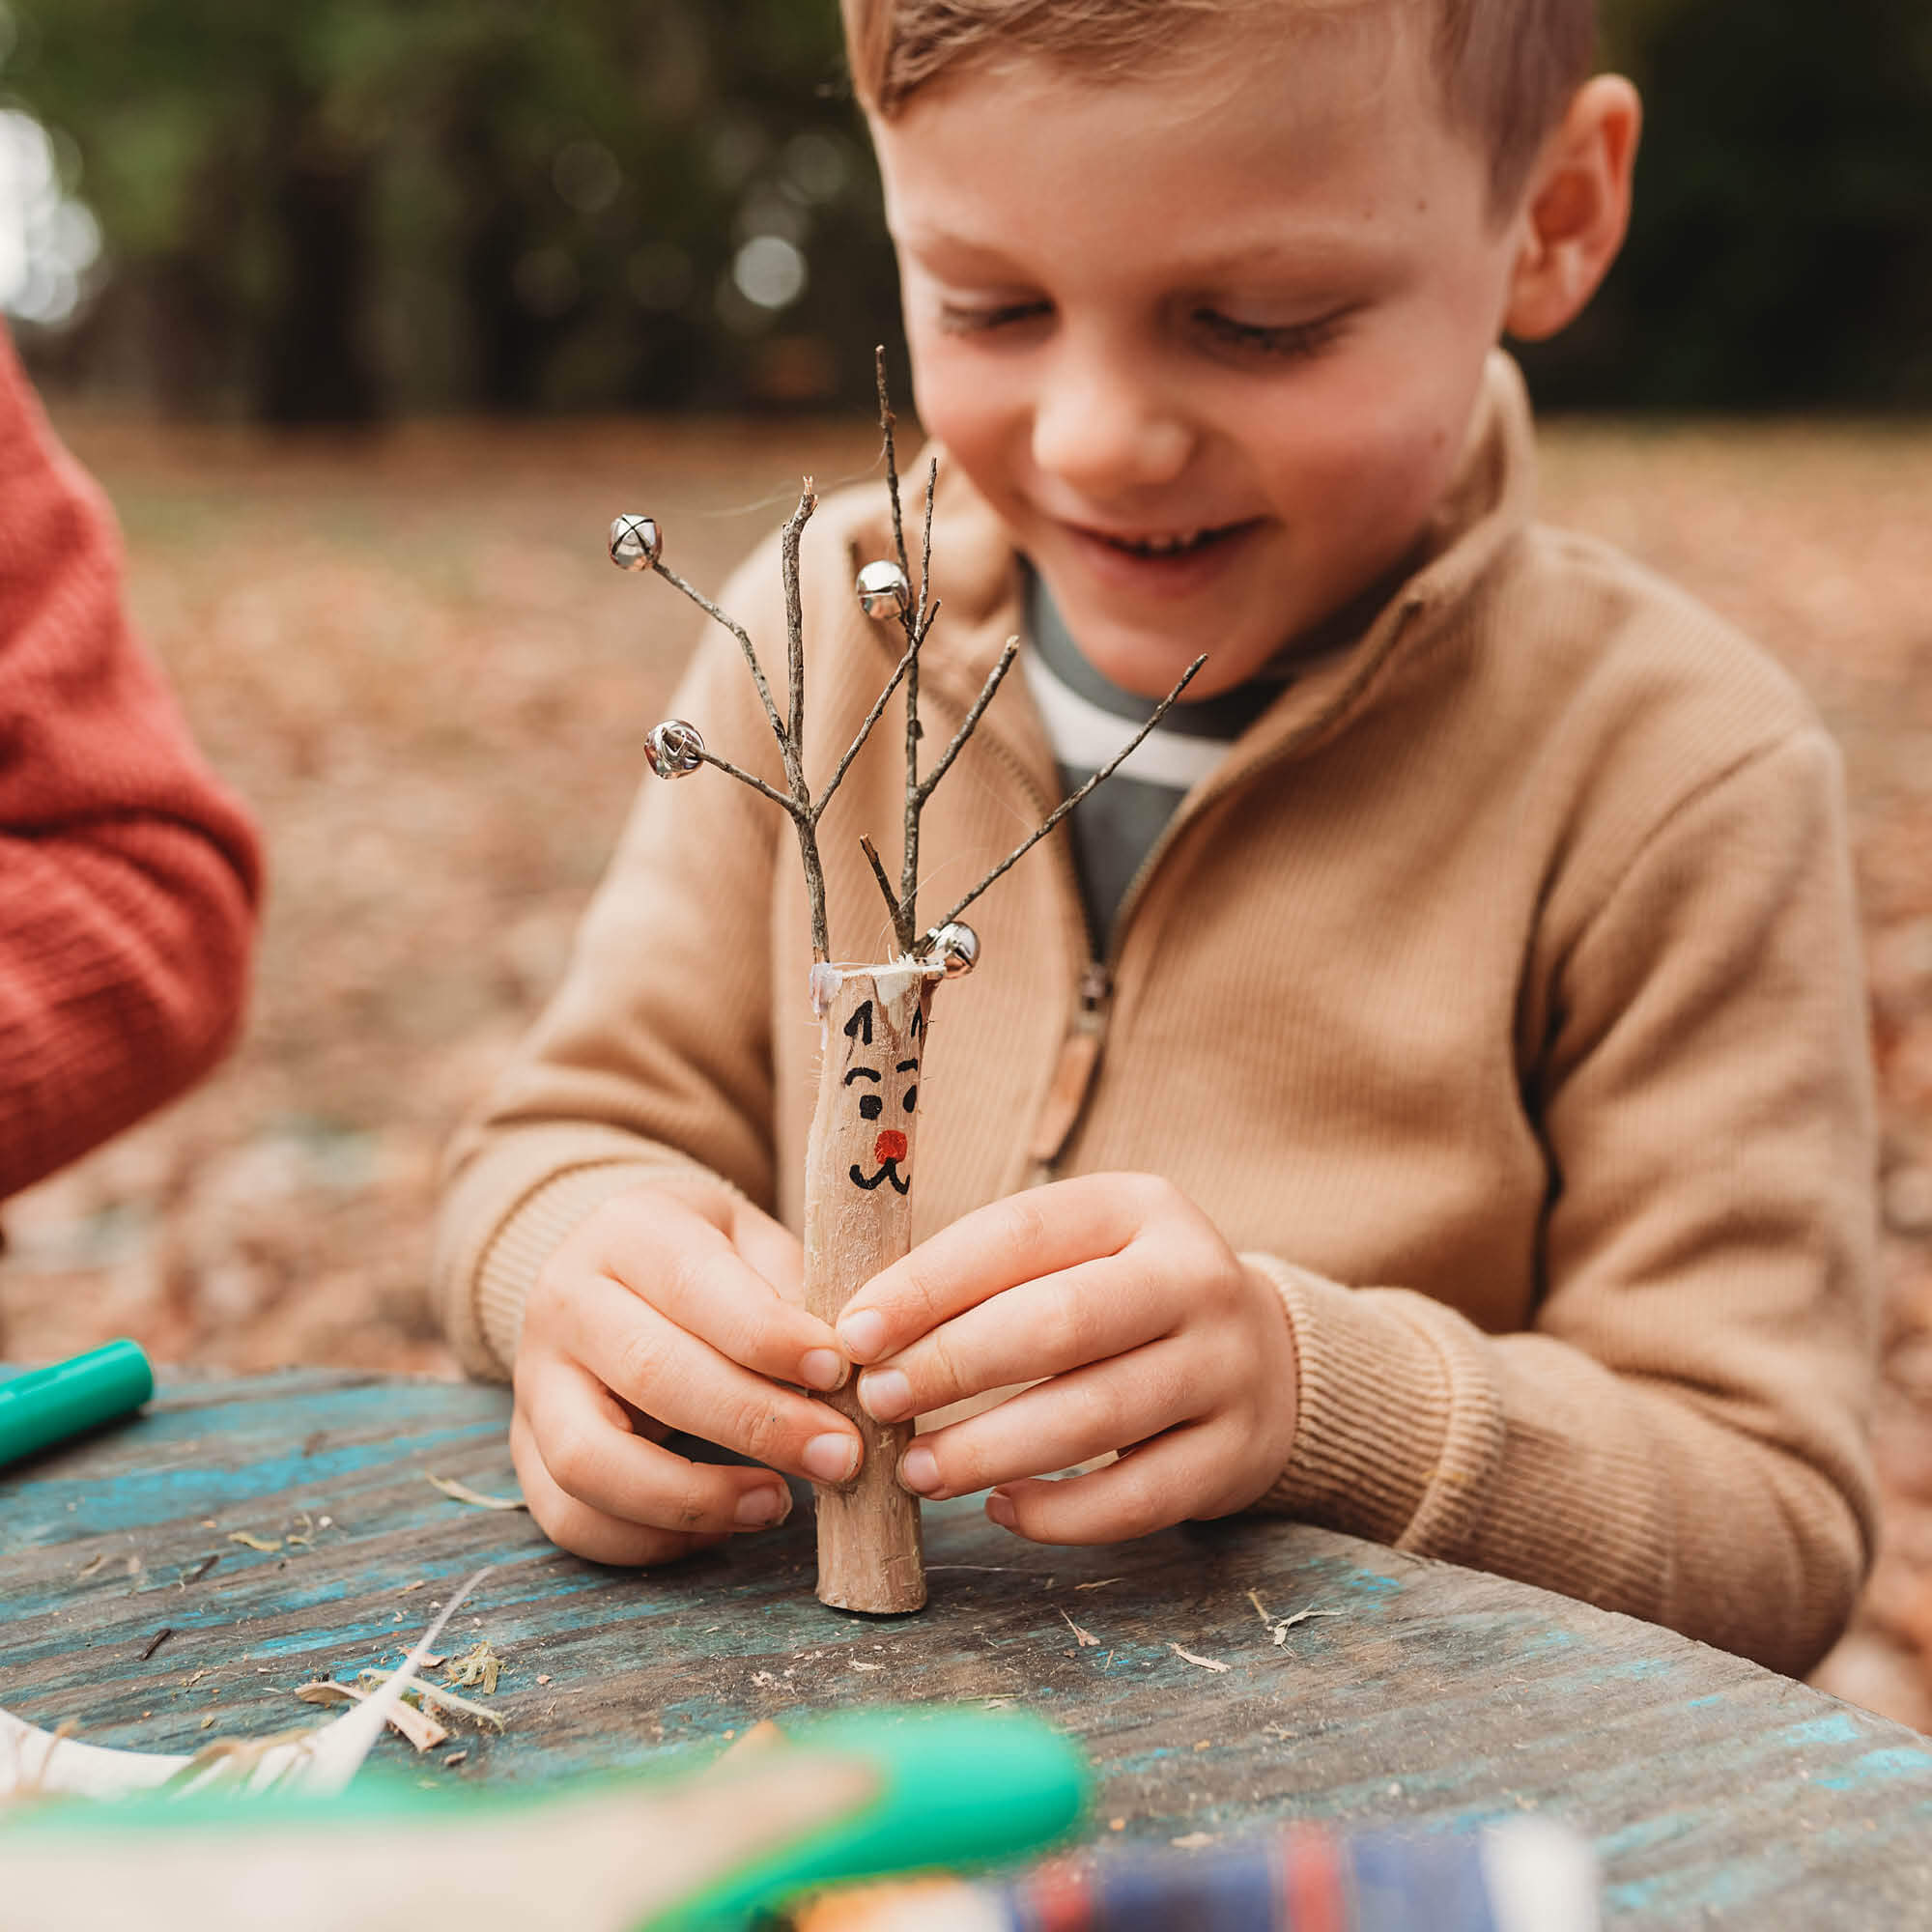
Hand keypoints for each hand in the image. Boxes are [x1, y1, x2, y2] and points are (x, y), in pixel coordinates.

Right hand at [511, 1174, 861, 1564]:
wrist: (608, 1264)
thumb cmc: (706, 1260)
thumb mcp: (750, 1239)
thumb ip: (795, 1290)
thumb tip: (854, 1368)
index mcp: (628, 1232)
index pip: (696, 1286)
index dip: (769, 1337)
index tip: (838, 1372)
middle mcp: (565, 1301)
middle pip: (652, 1374)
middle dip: (757, 1425)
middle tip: (841, 1456)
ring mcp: (536, 1381)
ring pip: (590, 1459)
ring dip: (694, 1499)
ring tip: (777, 1504)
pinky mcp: (525, 1450)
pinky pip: (570, 1517)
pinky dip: (648, 1541)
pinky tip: (722, 1526)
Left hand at [835, 1173, 1299, 1544]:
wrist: (1269, 1355)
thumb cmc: (1123, 1299)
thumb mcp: (1077, 1251)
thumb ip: (988, 1276)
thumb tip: (862, 1334)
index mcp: (1139, 1207)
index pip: (1020, 1236)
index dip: (928, 1286)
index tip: (853, 1333)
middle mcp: (1194, 1277)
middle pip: (1061, 1323)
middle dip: (952, 1366)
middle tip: (875, 1401)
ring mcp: (1225, 1367)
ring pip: (1095, 1417)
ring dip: (990, 1450)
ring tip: (916, 1470)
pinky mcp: (1235, 1453)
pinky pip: (1137, 1498)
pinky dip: (1060, 1514)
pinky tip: (1001, 1509)